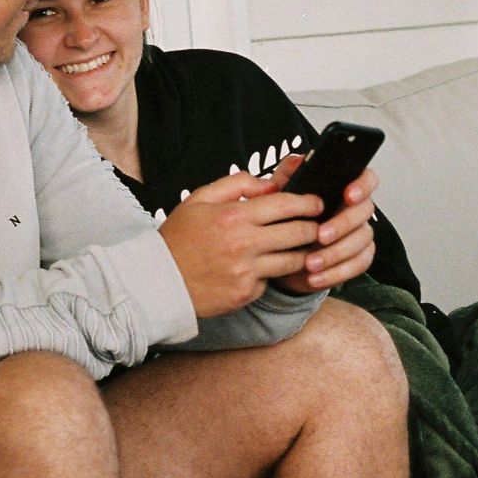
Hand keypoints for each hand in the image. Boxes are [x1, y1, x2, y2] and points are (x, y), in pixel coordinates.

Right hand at [158, 171, 323, 316]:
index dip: (308, 202)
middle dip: (314, 227)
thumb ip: (236, 184)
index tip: (316, 202)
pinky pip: (272, 279)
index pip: (285, 205)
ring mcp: (247, 271)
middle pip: (298, 233)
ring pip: (294, 260)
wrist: (159, 281)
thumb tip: (268, 185)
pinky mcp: (246, 292)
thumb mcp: (199, 199)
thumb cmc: (178, 239)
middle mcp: (243, 243)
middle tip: (318, 225)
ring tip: (303, 247)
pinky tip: (268, 266)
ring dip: (303, 252)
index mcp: (233, 216)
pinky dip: (274, 272)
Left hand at [271, 164, 378, 293]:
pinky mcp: (360, 257)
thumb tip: (298, 160)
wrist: (282, 255)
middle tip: (320, 235)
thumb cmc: (287, 218)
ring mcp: (360, 234)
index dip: (362, 185)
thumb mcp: (282, 194)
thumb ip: (288, 175)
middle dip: (342, 224)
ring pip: (362, 241)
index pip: (366, 178)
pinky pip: (359, 265)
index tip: (348, 195)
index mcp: (343, 188)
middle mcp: (356, 210)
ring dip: (336, 253)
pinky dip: (336, 272)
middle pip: (364, 211)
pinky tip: (315, 277)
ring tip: (310, 263)